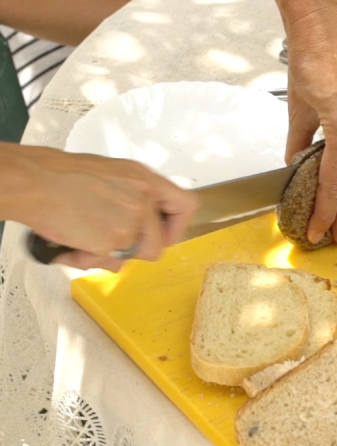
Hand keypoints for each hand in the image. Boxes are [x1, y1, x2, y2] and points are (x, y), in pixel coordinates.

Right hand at [4, 144, 198, 270]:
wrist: (34, 182)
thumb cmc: (62, 176)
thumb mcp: (113, 174)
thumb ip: (134, 196)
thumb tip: (143, 223)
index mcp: (146, 180)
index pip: (186, 206)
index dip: (177, 226)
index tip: (164, 234)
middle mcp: (144, 199)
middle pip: (158, 245)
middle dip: (134, 250)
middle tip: (110, 240)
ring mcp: (130, 221)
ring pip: (131, 257)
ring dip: (109, 255)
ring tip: (85, 238)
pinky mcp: (113, 240)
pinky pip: (110, 263)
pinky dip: (89, 259)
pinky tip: (74, 243)